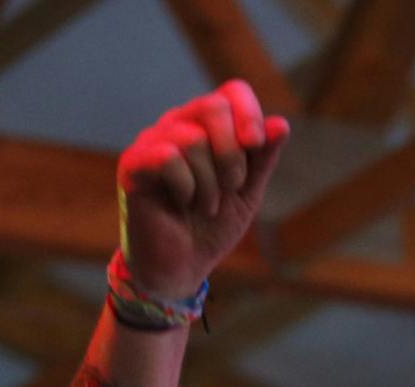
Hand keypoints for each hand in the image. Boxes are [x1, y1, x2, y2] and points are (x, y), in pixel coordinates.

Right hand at [116, 80, 290, 297]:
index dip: (250, 113)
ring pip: (193, 139)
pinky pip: (168, 158)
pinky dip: (187, 187)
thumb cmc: (212, 226)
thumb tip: (281, 124)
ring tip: (206, 206)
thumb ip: (262, 159)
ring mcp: (152, 142)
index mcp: (208, 126)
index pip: (232, 92)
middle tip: (232, 186)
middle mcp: (178, 125)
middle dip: (234, 154)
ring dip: (212, 183)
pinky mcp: (133, 164)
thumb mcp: (248, 192)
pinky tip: (183, 204)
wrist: (182, 266)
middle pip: (213, 106)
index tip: (257, 146)